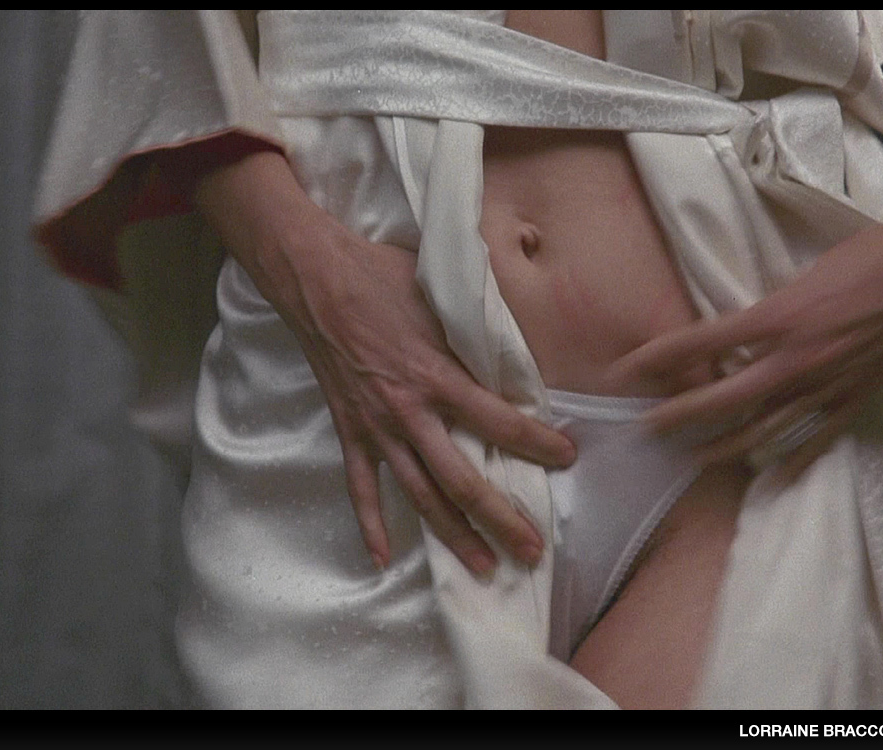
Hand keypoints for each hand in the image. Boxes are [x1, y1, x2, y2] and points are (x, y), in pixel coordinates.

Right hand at [196, 151, 574, 573]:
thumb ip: (480, 329)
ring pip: (419, 495)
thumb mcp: (443, 297)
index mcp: (437, 376)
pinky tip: (384, 557)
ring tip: (483, 566)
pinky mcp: (350, 431)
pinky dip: (370, 524)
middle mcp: (408, 412)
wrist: (316, 278)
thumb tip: (518, 345)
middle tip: (532, 550)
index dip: (538, 444)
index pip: (499, 423)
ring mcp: (376, 428)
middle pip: (462, 481)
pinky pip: (360, 487)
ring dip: (453, 535)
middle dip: (501, 520)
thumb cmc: (382, 276)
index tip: (567, 457)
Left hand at [613, 191, 882, 479]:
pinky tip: (769, 478)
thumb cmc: (873, 254)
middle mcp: (794, 359)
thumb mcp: (805, 274)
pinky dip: (790, 462)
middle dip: (677, 416)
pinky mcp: (854, 400)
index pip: (699, 343)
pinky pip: (815, 440)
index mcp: (777, 316)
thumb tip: (738, 329)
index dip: (658, 358)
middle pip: (720, 398)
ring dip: (720, 446)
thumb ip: (769, 309)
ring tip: (690, 458)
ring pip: (760, 429)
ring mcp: (825, 385)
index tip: (626, 370)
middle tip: (645, 429)